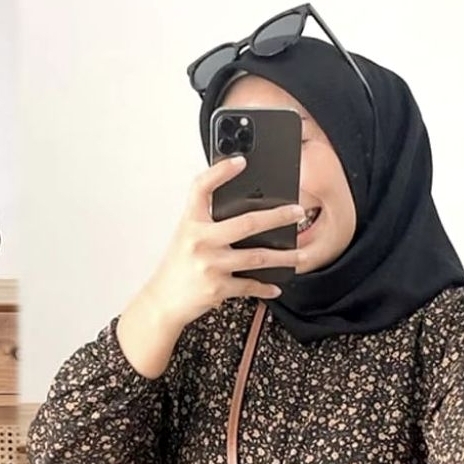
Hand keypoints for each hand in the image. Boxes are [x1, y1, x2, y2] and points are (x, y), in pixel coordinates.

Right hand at [135, 156, 304, 332]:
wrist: (162, 302)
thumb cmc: (177, 267)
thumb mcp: (185, 236)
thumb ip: (207, 219)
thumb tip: (242, 204)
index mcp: (191, 223)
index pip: (201, 188)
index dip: (220, 171)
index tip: (240, 161)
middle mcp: (200, 241)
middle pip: (247, 223)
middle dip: (278, 217)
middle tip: (298, 212)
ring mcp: (210, 265)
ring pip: (257, 257)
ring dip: (284, 257)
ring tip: (301, 255)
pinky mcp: (217, 288)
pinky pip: (249, 285)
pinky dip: (266, 286)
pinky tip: (276, 284)